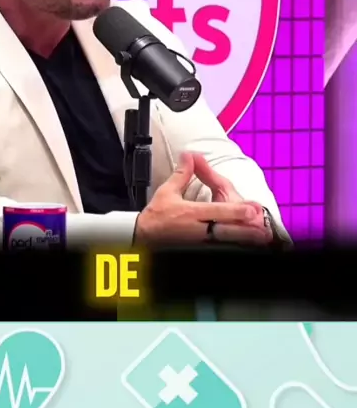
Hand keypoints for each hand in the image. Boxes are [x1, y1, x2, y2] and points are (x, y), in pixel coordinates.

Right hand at [135, 153, 270, 245]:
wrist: (144, 237)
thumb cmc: (157, 214)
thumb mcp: (167, 191)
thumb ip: (182, 174)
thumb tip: (190, 156)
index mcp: (190, 213)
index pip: (216, 212)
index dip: (234, 211)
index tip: (251, 210)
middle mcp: (197, 230)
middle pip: (225, 230)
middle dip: (245, 230)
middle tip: (264, 229)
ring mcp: (199, 243)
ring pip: (226, 242)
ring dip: (244, 241)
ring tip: (262, 239)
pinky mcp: (199, 251)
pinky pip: (220, 249)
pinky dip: (234, 247)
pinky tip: (246, 247)